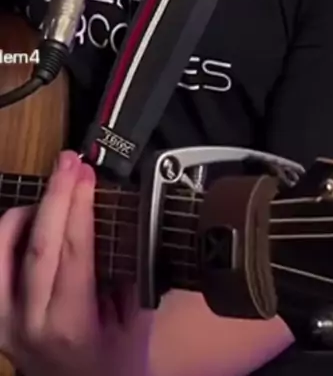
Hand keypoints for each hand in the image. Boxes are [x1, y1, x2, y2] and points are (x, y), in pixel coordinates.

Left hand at [0, 150, 152, 375]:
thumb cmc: (114, 364)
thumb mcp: (135, 322)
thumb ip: (131, 273)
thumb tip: (125, 218)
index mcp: (70, 325)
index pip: (72, 251)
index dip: (78, 205)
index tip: (87, 173)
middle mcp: (29, 323)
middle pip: (36, 243)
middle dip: (55, 194)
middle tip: (69, 162)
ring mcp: (2, 321)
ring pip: (0, 249)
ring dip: (25, 211)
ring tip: (51, 194)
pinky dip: (6, 233)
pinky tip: (27, 220)